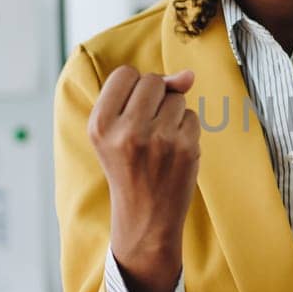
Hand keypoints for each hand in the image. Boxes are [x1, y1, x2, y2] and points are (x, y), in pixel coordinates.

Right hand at [87, 66, 198, 291]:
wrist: (144, 218)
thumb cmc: (129, 169)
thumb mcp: (117, 132)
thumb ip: (145, 95)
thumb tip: (188, 75)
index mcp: (100, 125)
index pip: (124, 73)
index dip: (134, 87)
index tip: (131, 109)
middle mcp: (127, 130)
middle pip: (153, 81)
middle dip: (155, 97)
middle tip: (147, 127)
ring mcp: (158, 139)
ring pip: (176, 98)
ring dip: (172, 114)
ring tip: (159, 142)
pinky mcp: (185, 148)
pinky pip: (192, 116)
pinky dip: (186, 129)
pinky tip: (174, 152)